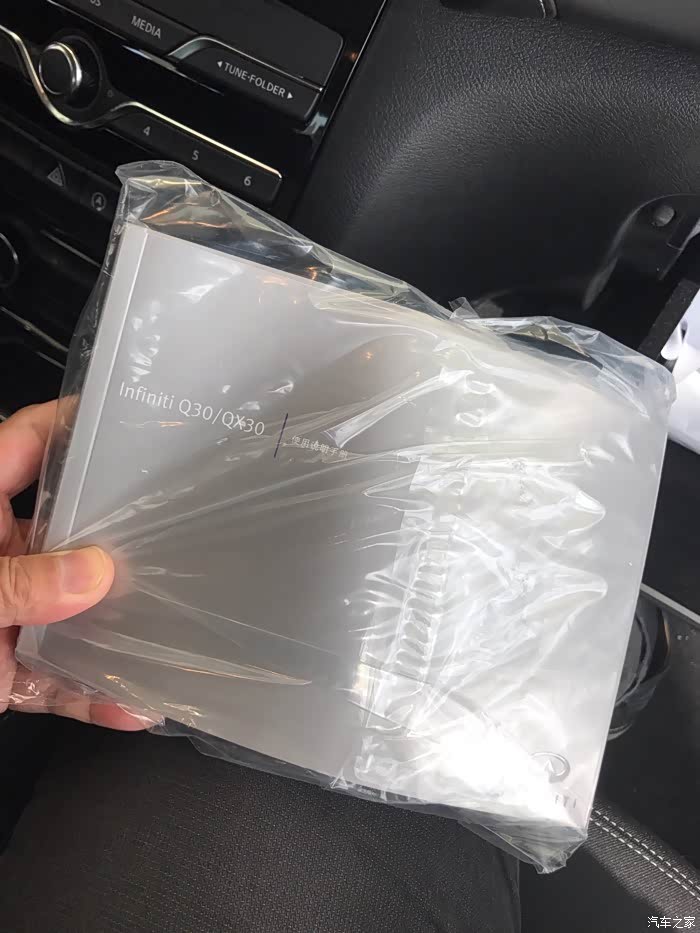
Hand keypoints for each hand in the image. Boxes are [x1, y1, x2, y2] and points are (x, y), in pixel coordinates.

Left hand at [0, 401, 147, 728]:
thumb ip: (11, 582)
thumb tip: (92, 573)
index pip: (30, 444)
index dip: (78, 424)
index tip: (135, 421)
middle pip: (71, 528)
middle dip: (122, 533)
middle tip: (184, 530)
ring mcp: (4, 612)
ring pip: (75, 610)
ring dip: (119, 628)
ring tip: (177, 631)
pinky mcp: (3, 670)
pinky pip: (57, 678)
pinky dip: (91, 695)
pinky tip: (133, 707)